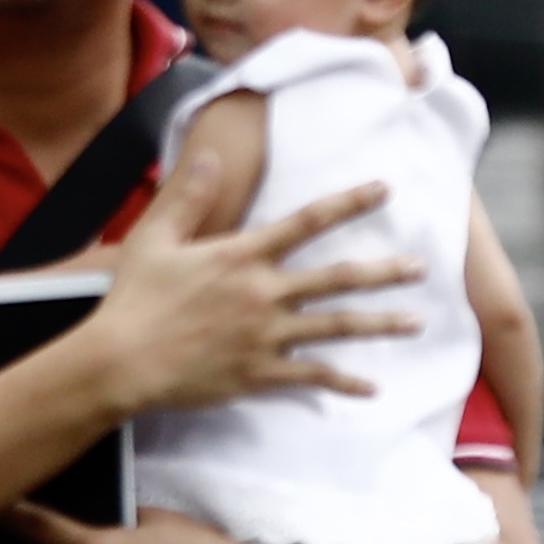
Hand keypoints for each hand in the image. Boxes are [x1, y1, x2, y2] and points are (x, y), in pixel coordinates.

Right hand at [85, 178, 415, 419]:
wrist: (122, 361)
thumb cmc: (134, 298)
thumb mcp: (155, 237)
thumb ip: (187, 195)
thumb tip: (209, 154)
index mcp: (242, 255)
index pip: (307, 220)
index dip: (349, 202)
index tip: (384, 189)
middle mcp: (264, 293)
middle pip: (338, 277)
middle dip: (384, 271)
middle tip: (421, 266)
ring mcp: (266, 336)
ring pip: (336, 328)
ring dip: (380, 324)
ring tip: (417, 322)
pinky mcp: (259, 373)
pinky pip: (311, 377)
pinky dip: (343, 383)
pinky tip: (372, 388)